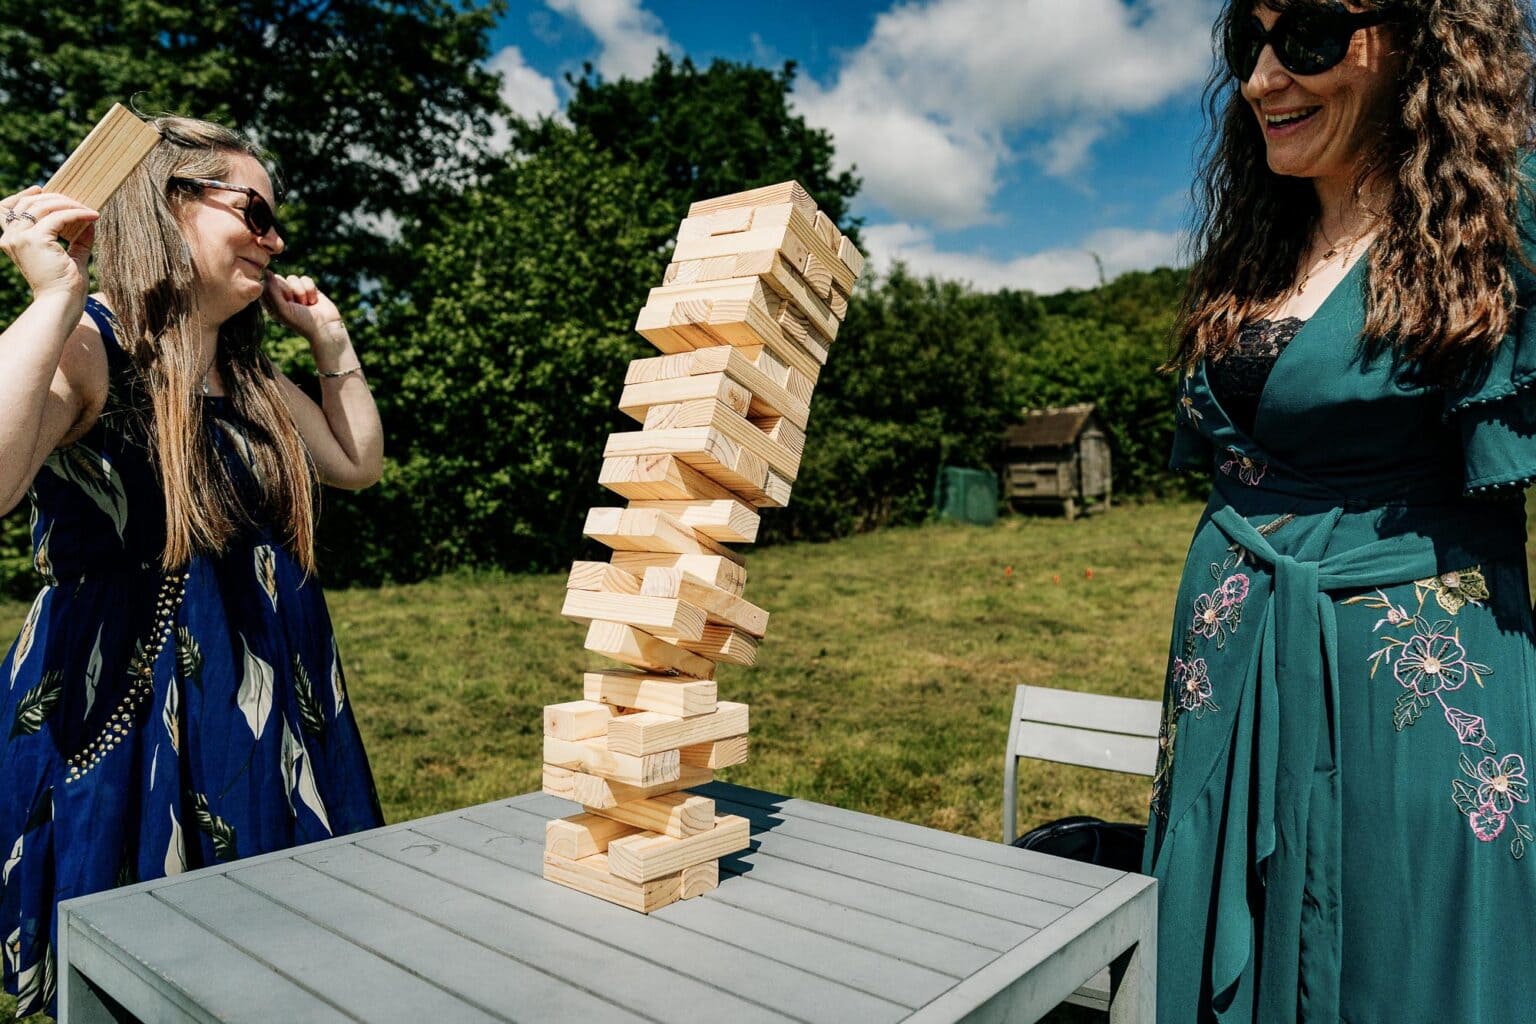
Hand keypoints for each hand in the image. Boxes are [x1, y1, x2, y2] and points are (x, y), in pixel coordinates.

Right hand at [0, 186, 97, 305]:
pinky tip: (93, 216)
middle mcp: (11, 237)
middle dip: (54, 198)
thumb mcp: (70, 257)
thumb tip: (89, 223)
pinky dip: (77, 214)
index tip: (40, 189)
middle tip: (77, 202)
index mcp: (13, 241)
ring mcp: (20, 237)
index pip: (6, 209)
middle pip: (28, 204)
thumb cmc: (65, 287)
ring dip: (68, 204)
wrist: (61, 303)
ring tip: (88, 210)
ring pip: (42, 206)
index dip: (22, 196)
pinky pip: (59, 217)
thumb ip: (77, 240)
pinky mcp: (35, 240)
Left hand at [264, 272, 349, 362]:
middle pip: (279, 279)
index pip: (266, 284)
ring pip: (293, 278)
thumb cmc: (301, 322)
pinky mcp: (309, 288)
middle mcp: (282, 296)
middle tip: (295, 304)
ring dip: (301, 292)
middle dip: (289, 291)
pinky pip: (305, 278)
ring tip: (305, 304)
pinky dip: (310, 290)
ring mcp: (296, 291)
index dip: (275, 290)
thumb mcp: (282, 309)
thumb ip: (272, 291)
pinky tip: (313, 301)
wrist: (325, 327)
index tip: (284, 303)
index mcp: (271, 303)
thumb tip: (267, 271)